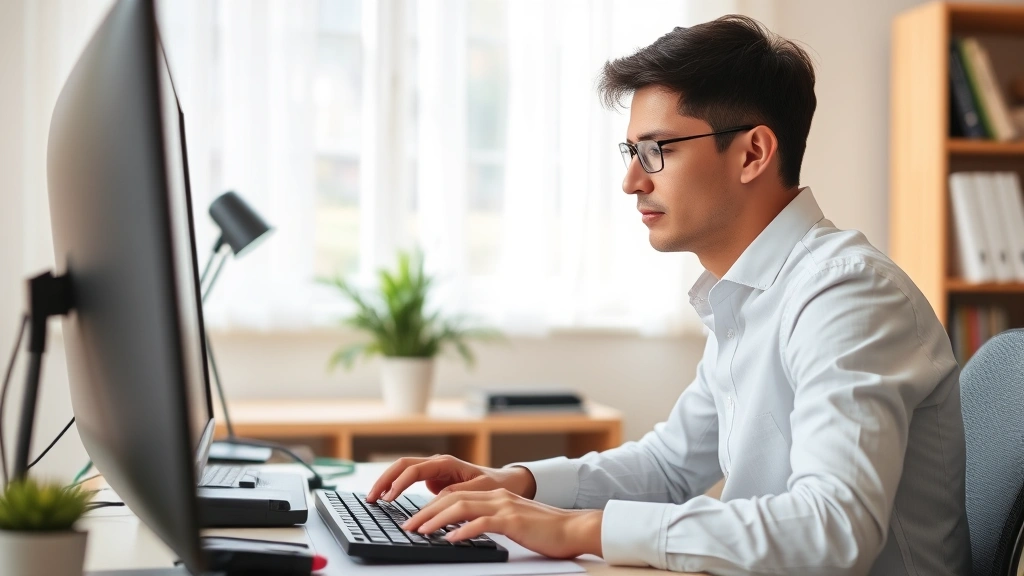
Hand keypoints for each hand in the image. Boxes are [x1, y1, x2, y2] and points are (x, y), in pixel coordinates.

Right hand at [366, 454, 536, 501]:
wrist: (505, 482)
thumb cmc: (494, 484)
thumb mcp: (479, 490)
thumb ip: (457, 494)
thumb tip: (434, 501)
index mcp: (446, 462)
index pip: (414, 469)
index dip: (399, 483)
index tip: (389, 499)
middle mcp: (437, 463)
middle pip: (402, 466)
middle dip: (384, 480)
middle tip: (371, 498)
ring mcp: (433, 470)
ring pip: (402, 471)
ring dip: (386, 482)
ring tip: (373, 498)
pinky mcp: (433, 479)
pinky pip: (409, 480)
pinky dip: (395, 488)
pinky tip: (386, 499)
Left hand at [401, 488, 602, 558]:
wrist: (573, 529)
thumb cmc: (545, 531)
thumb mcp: (512, 523)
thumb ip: (489, 522)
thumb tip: (462, 532)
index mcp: (495, 496)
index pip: (455, 496)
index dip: (432, 507)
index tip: (415, 520)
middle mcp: (497, 497)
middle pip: (453, 498)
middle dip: (426, 512)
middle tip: (408, 525)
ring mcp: (505, 507)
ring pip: (462, 507)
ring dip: (437, 520)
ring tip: (421, 531)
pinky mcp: (513, 521)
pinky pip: (482, 524)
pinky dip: (463, 531)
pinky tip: (450, 540)